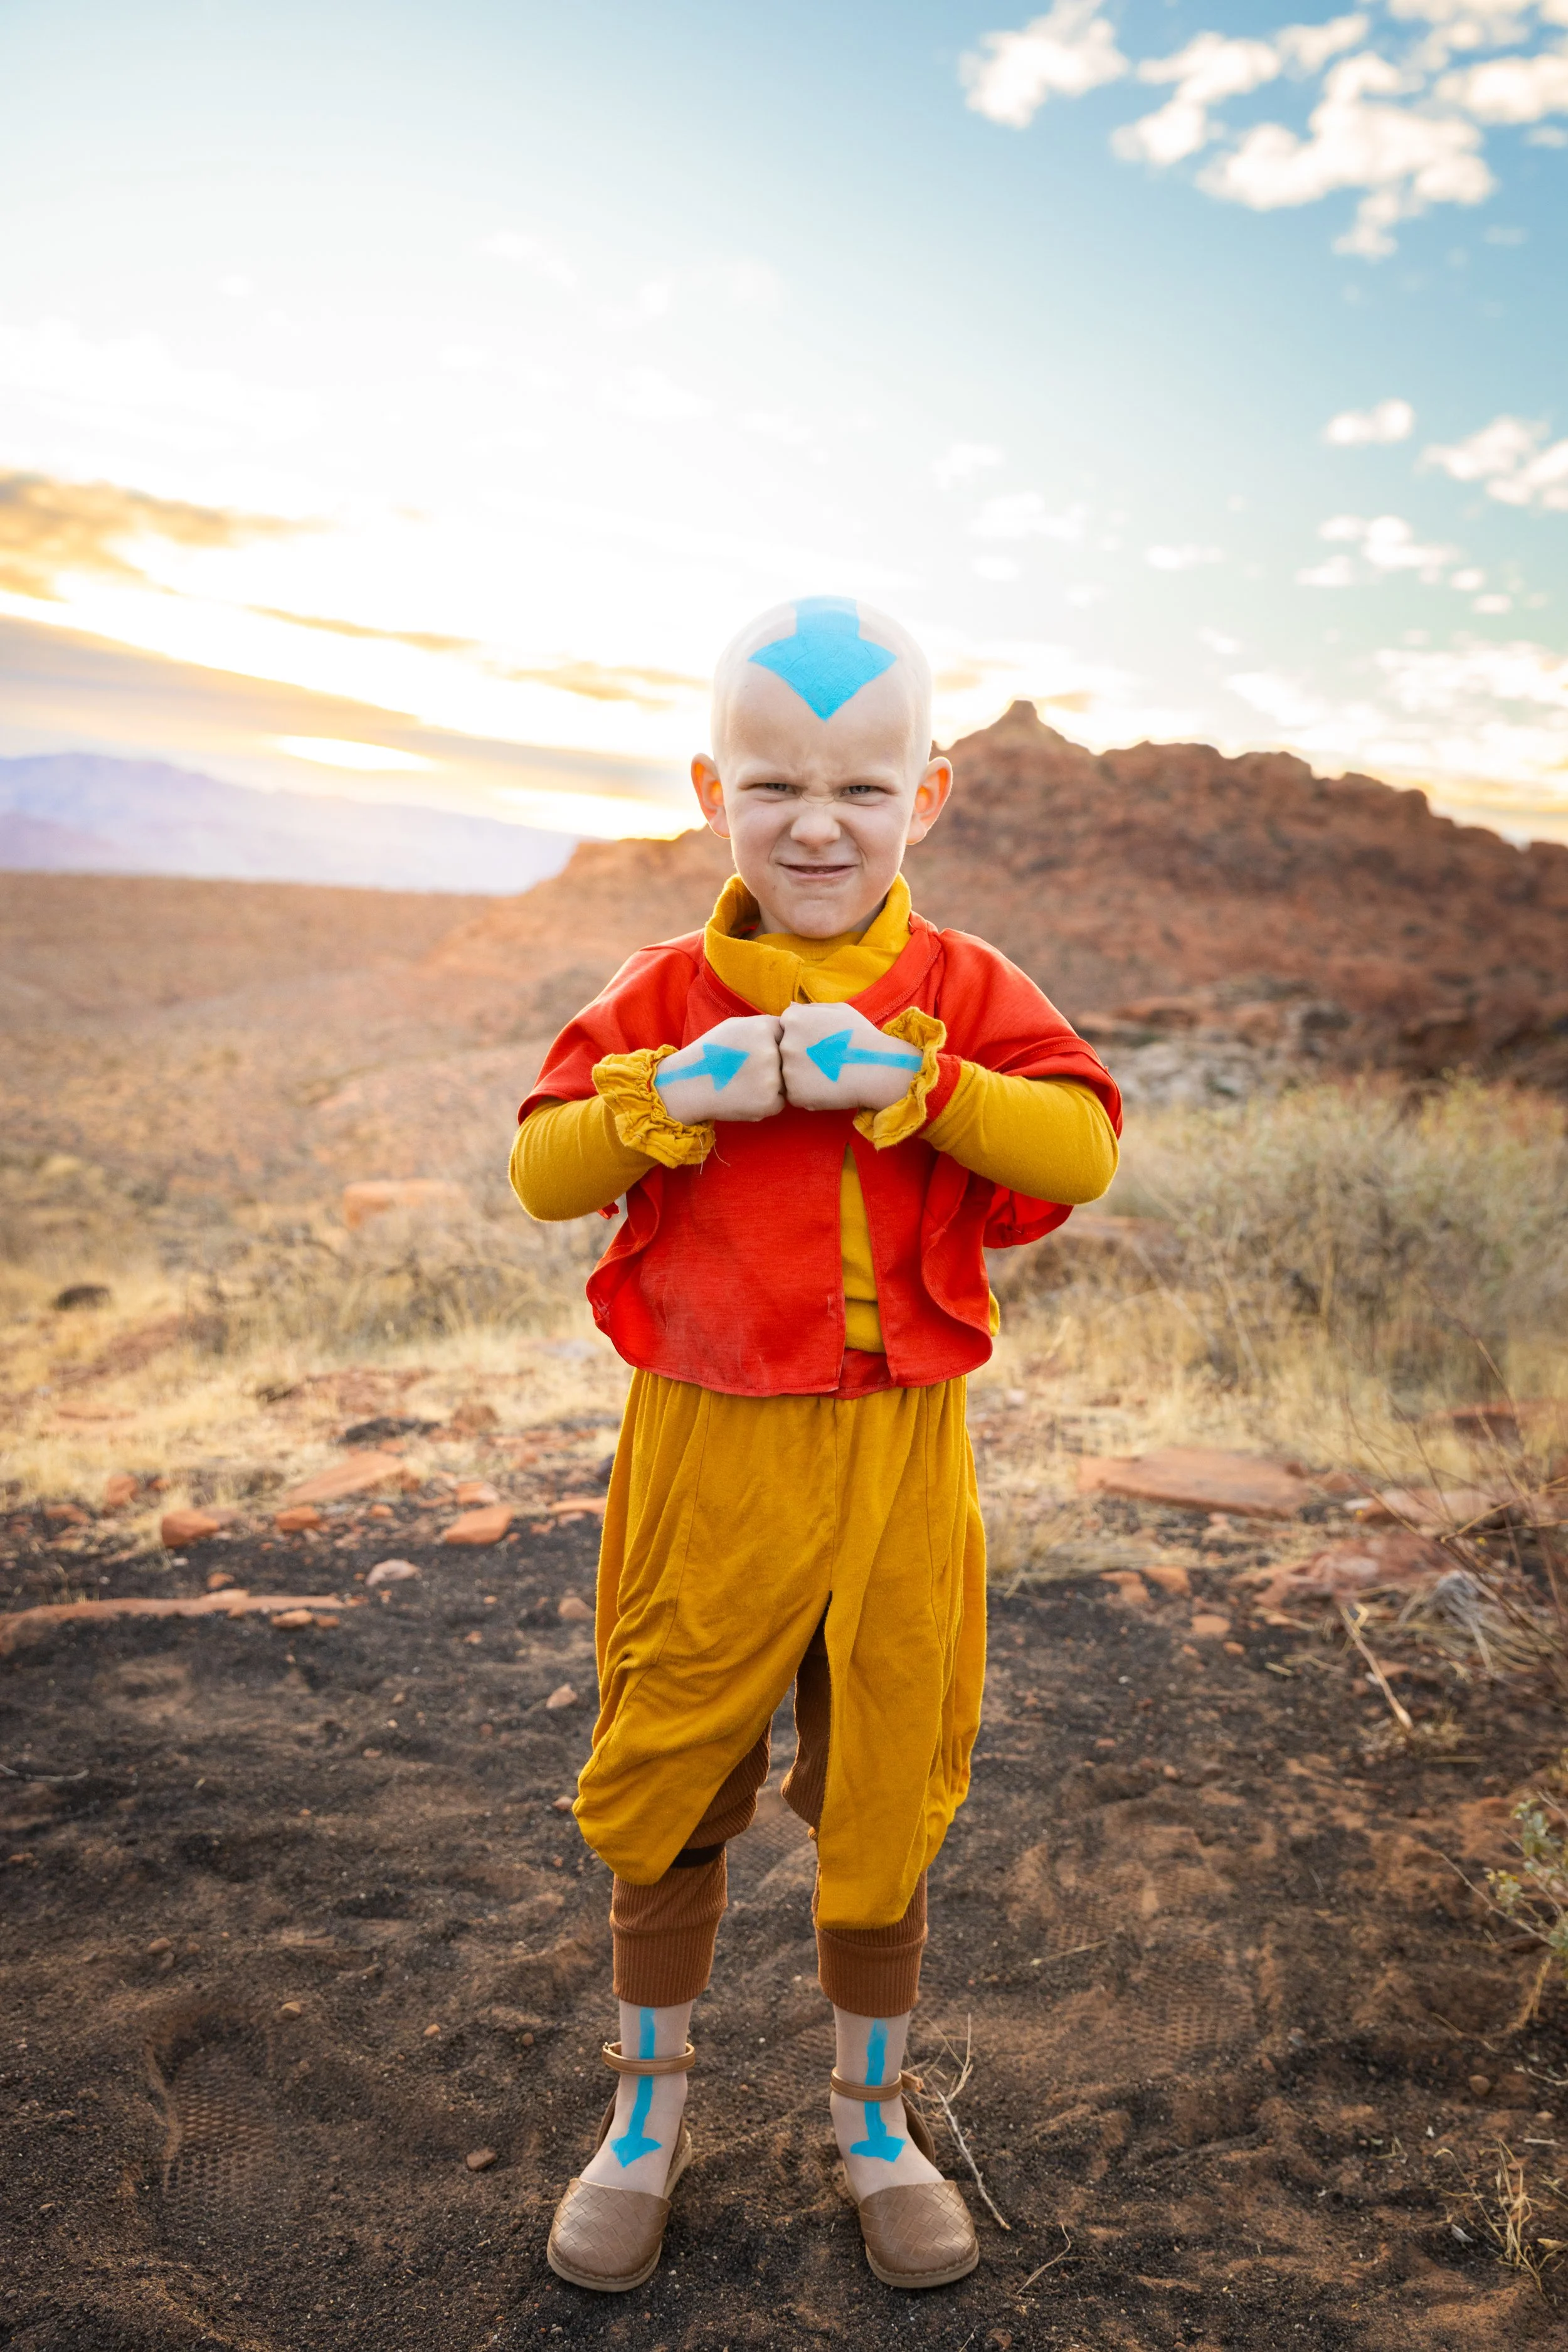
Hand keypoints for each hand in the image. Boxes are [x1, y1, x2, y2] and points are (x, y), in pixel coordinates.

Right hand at [653, 1014, 784, 1123]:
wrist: (687, 1085)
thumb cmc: (711, 1053)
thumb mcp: (735, 1026)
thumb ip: (764, 1026)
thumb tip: (793, 1028)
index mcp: (764, 1027)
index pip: (786, 1035)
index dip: (773, 1045)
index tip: (754, 1052)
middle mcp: (771, 1050)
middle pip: (788, 1059)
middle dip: (775, 1065)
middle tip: (748, 1070)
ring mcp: (771, 1078)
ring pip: (786, 1081)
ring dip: (771, 1084)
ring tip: (745, 1083)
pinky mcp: (769, 1102)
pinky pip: (779, 1101)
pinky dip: (765, 1102)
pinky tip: (744, 1097)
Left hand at [779, 1001, 924, 1112]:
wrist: (879, 1068)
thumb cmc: (862, 1035)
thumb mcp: (838, 1010)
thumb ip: (810, 1008)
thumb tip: (790, 1008)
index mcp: (793, 1019)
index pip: (785, 1028)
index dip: (804, 1036)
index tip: (821, 1042)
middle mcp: (785, 1043)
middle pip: (784, 1051)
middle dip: (801, 1056)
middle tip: (827, 1060)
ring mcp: (788, 1070)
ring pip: (788, 1074)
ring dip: (803, 1076)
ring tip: (828, 1075)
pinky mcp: (794, 1094)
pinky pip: (794, 1095)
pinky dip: (808, 1094)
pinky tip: (827, 1088)